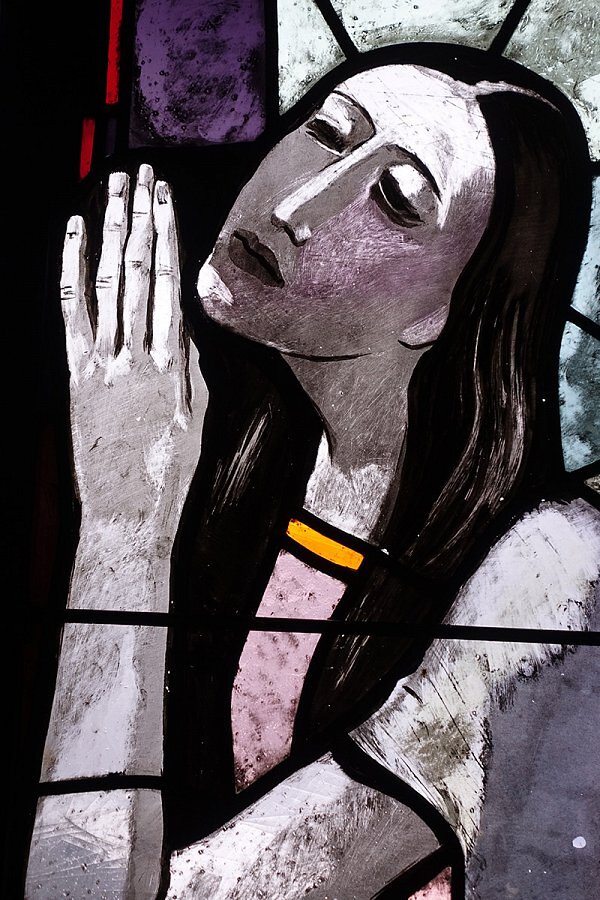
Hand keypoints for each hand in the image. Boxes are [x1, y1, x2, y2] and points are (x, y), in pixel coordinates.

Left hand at [60, 164, 206, 541]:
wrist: (128, 510)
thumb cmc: (166, 470)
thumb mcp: (194, 417)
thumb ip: (189, 367)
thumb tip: (187, 327)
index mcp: (175, 363)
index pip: (172, 282)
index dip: (169, 235)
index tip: (167, 198)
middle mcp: (139, 353)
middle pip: (142, 271)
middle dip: (142, 218)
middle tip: (144, 174)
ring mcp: (103, 361)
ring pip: (109, 281)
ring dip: (112, 229)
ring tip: (115, 187)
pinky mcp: (74, 373)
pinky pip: (70, 310)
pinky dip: (71, 267)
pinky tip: (75, 233)